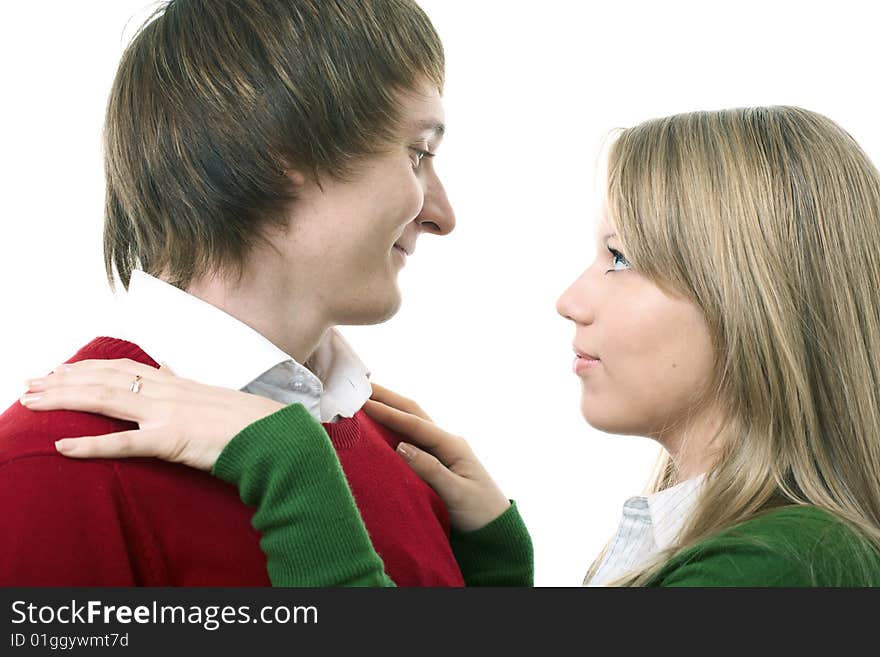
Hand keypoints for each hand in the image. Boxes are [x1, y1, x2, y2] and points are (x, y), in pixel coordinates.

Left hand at [20, 359, 284, 470]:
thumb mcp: (217, 399)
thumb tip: (172, 376)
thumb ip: (189, 390)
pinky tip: (63, 447)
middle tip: (29, 383)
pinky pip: (124, 443)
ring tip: (33, 401)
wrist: (276, 437)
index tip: (60, 368)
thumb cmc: (252, 424)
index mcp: (179, 384)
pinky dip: (91, 445)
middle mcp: (169, 392)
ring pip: (106, 399)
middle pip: (106, 378)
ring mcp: (169, 414)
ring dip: (65, 400)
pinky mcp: (172, 441)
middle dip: (64, 379)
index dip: (88, 367)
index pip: (124, 368)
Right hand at [364, 384, 509, 532]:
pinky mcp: (435, 460)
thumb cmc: (479, 512)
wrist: (495, 527)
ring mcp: (441, 449)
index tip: (364, 403)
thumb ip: (430, 470)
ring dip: (389, 408)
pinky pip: (410, 437)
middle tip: (360, 385)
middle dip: (387, 398)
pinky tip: (378, 424)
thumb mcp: (456, 493)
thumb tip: (401, 446)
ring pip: (411, 422)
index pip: (415, 424)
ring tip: (365, 397)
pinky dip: (393, 426)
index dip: (389, 413)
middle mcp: (446, 441)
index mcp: (452, 445)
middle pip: (413, 413)